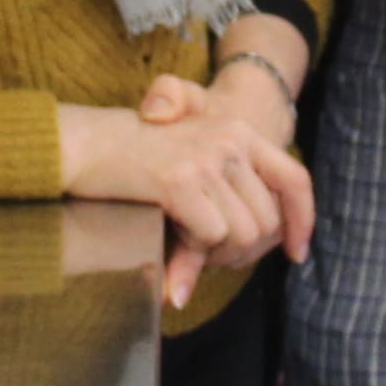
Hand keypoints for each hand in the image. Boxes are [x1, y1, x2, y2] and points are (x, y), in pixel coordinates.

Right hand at [57, 78, 314, 309]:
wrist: (84, 142)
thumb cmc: (137, 160)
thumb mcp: (194, 164)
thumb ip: (233, 193)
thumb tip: (281, 245)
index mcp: (238, 132)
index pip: (295, 179)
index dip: (302, 221)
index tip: (296, 253)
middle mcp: (229, 139)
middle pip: (267, 221)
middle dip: (241, 250)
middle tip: (207, 250)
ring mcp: (205, 158)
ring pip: (243, 233)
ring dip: (217, 252)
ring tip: (188, 239)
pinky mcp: (179, 180)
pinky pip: (211, 236)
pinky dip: (194, 248)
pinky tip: (171, 231)